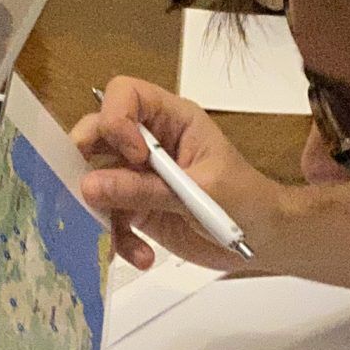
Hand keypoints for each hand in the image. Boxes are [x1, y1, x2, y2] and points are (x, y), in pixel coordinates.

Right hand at [73, 78, 285, 273]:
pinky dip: (118, 239)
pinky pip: (109, 216)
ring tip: (121, 235)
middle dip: (86, 162)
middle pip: (97, 132)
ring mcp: (139, 175)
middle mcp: (150, 142)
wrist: (263, 241)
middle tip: (87, 191)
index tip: (133, 156)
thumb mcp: (200, 193)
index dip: (116, 119)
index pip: (126, 94)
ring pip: (95, 178)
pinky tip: (142, 255)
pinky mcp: (136, 207)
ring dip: (101, 211)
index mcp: (172, 120)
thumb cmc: (246, 203)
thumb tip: (89, 186)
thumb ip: (145, 190)